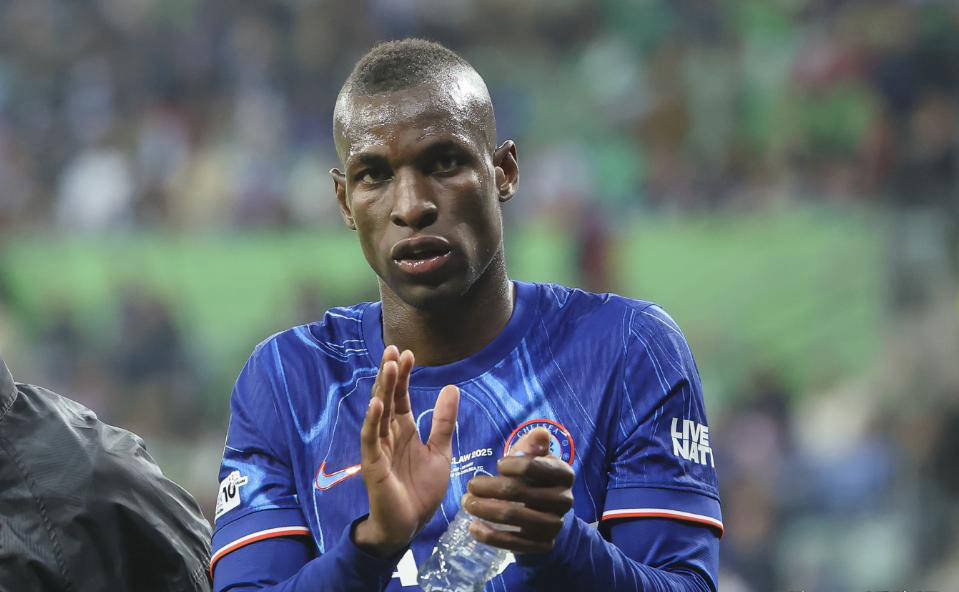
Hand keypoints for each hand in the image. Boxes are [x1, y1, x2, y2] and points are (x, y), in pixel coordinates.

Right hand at [354, 345, 459, 556]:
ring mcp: (379, 448)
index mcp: (403, 430)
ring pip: (378, 413)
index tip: (408, 353)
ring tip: (387, 368)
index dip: (403, 375)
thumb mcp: (441, 450)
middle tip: (393, 350)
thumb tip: (451, 387)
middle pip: (387, 398)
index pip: (400, 396)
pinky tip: (376, 404)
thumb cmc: (421, 490)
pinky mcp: (373, 464)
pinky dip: (372, 421)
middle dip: (389, 375)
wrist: (410, 525)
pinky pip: (371, 439)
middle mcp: (389, 434)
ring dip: (382, 390)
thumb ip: (444, 421)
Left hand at [463, 429, 574, 553]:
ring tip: (467, 503)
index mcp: (564, 474)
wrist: (543, 512)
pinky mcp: (543, 545)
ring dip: (484, 509)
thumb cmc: (533, 478)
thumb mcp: (532, 459)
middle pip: (519, 491)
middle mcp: (565, 500)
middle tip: (470, 486)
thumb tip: (541, 433)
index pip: (533, 466)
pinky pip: (512, 542)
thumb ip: (531, 445)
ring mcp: (554, 525)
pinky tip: (473, 527)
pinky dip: (489, 535)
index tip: (497, 465)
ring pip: (513, 515)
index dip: (511, 464)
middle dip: (488, 487)